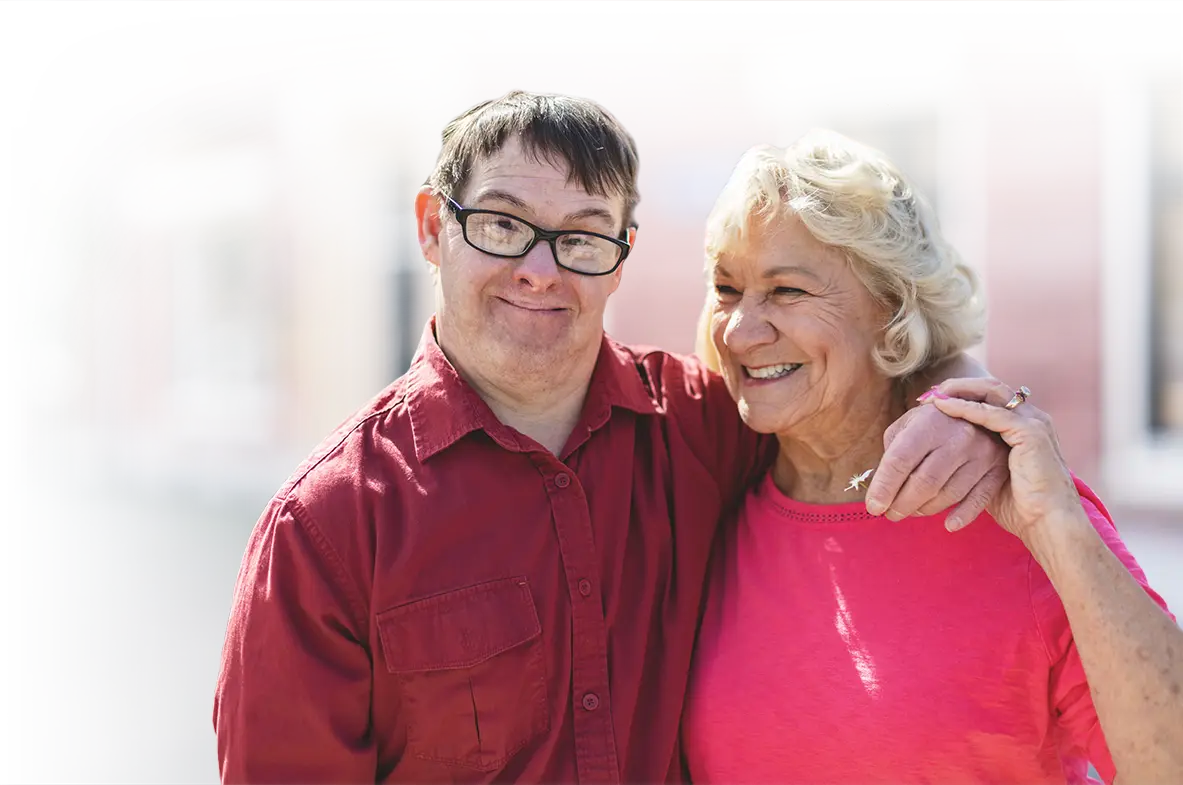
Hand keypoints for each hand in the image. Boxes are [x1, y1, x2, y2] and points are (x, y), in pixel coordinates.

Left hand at [866, 389, 1008, 528]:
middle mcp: (958, 437)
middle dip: (901, 505)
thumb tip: (881, 487)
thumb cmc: (936, 420)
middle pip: (924, 483)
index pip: (900, 460)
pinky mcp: (997, 469)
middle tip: (890, 514)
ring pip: (948, 495)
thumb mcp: (910, 422)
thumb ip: (894, 449)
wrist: (983, 407)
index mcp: (929, 423)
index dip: (883, 488)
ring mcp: (981, 454)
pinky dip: (962, 516)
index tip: (873, 507)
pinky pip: (979, 500)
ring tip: (911, 512)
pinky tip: (948, 524)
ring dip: (924, 510)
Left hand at [928, 378, 1082, 543]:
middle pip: (990, 388)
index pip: (990, 398)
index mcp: (1024, 427)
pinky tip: (942, 407)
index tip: (931, 401)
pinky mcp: (1030, 433)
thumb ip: (973, 461)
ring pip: (991, 392)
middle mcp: (1031, 419)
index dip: (961, 395)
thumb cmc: (1019, 507)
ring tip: (932, 395)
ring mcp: (1033, 423)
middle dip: (958, 386)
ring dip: (959, 390)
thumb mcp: (989, 476)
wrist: (1049, 525)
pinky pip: (991, 413)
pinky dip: (964, 407)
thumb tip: (936, 460)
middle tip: (928, 393)